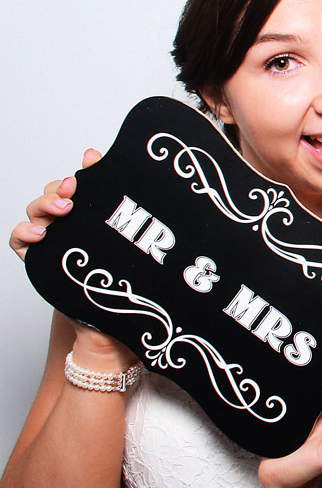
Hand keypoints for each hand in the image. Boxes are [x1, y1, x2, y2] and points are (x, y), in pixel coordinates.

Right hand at [9, 148, 137, 369]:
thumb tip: (129, 177)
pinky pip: (18, 239)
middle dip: (62, 187)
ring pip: (37, 210)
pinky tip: (39, 234)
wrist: (113, 324)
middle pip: (56, 193)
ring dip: (44, 205)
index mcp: (96, 213)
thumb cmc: (127, 279)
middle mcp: (72, 223)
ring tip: (62, 211)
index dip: (83, 171)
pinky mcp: (40, 258)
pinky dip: (23, 231)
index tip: (91, 163)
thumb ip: (130, 208)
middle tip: (74, 190)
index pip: (83, 184)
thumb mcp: (136, 242)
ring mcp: (54, 239)